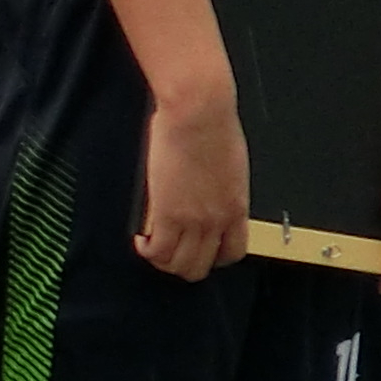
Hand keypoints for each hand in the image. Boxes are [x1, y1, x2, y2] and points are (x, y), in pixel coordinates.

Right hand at [138, 80, 248, 281]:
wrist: (199, 114)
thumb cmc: (214, 129)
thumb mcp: (231, 168)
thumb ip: (222, 191)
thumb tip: (210, 197)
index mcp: (238, 207)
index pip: (232, 252)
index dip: (213, 257)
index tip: (200, 250)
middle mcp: (219, 219)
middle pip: (201, 266)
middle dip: (184, 265)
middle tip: (169, 253)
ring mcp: (194, 219)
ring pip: (178, 264)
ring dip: (162, 261)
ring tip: (153, 247)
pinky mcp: (168, 213)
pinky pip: (157, 251)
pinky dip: (146, 251)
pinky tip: (142, 239)